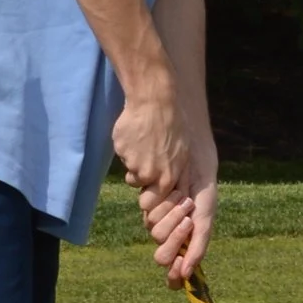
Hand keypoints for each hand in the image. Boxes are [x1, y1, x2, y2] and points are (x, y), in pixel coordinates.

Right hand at [111, 66, 192, 206]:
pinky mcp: (121, 151)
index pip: (155, 198)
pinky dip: (126, 146)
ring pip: (129, 168)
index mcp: (167, 178)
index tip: (152, 178)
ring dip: (133, 158)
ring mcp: (133, 163)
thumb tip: (171, 187)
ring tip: (143, 140)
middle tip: (143, 160)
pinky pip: (122, 153)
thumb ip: (174, 173)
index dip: (152, 190)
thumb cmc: (173, 125)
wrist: (155, 103)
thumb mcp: (181, 154)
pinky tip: (135, 132)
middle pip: (137, 185)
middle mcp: (149, 175)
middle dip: (138, 178)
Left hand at [138, 134, 217, 286]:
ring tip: (184, 196)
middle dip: (175, 236)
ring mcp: (155, 215)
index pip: (174, 268)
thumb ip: (198, 244)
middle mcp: (168, 230)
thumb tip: (188, 274)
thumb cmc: (204, 183)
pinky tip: (174, 185)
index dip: (174, 275)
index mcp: (184, 240)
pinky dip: (162, 200)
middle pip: (162, 252)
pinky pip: (146, 209)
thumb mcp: (205, 215)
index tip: (178, 273)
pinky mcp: (144, 198)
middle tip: (187, 218)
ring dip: (172, 214)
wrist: (193, 151)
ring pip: (153, 230)